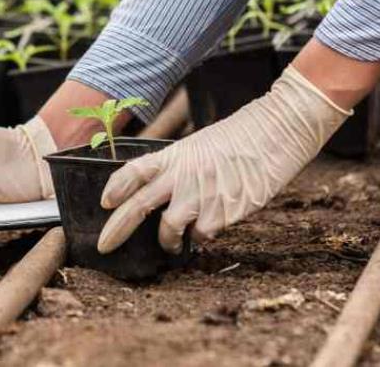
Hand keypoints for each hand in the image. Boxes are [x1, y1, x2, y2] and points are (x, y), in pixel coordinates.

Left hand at [97, 66, 350, 253]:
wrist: (275, 134)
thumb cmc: (238, 139)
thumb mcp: (198, 146)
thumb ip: (177, 169)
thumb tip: (159, 194)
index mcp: (174, 156)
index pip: (134, 170)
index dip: (115, 187)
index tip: (104, 203)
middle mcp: (182, 176)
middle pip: (139, 206)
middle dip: (116, 230)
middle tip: (104, 246)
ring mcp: (202, 195)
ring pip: (168, 229)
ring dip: (167, 241)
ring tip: (173, 244)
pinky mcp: (223, 212)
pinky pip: (201, 235)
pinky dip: (201, 237)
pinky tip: (208, 230)